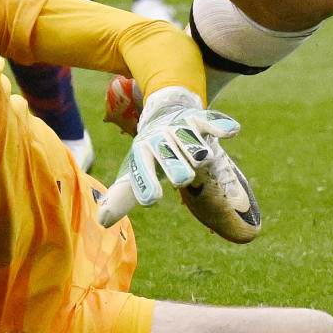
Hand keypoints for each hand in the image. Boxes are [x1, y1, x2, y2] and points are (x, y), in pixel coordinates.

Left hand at [96, 87, 239, 227]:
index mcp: (142, 151)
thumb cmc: (150, 152)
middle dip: (174, 165)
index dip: (146, 182)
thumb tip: (102, 220)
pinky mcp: (198, 118)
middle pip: (167, 153)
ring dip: (194, 147)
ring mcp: (179, 127)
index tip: (152, 199)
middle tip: (181, 179)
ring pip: (188, 137)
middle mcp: (159, 138)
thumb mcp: (136, 170)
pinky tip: (231, 131)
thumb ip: (123, 195)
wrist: (164, 112)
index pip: (142, 168)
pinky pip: (209, 120)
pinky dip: (219, 125)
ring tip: (201, 158)